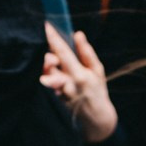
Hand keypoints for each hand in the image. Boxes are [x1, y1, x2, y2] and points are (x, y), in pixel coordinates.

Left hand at [41, 23, 117, 143]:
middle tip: (52, 54)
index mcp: (80, 75)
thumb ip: (87, 53)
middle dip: (48, 56)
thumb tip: (77, 34)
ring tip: (54, 64)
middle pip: (51, 64)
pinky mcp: (57, 99)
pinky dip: (49, 76)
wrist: (96, 119)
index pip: (64, 52)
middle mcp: (68, 84)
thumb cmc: (97, 91)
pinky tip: (54, 76)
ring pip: (47, 74)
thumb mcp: (98, 71)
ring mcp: (61, 93)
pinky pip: (49, 84)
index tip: (47, 26)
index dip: (54, 38)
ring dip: (48, 66)